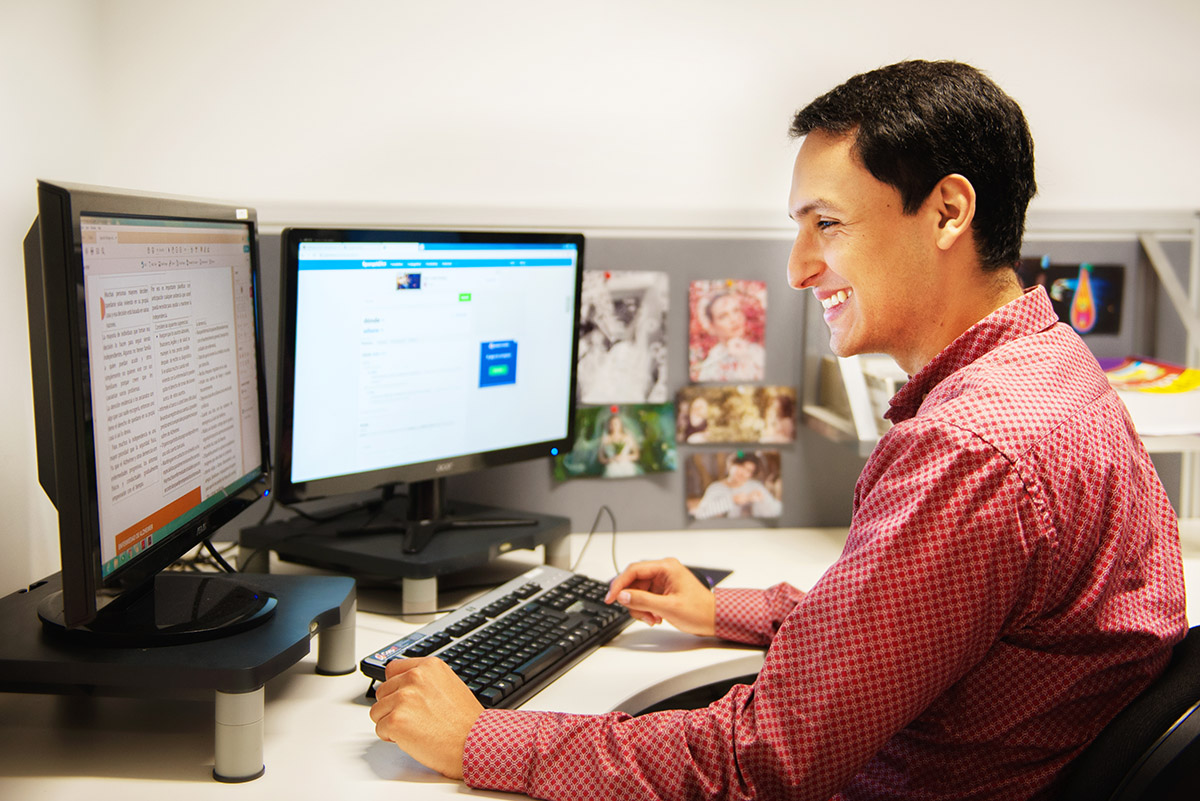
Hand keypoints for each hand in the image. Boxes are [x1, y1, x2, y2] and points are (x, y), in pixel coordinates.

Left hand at [369, 657, 483, 778]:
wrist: (474, 743)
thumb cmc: (466, 722)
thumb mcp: (449, 685)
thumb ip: (426, 681)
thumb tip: (405, 685)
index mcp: (428, 666)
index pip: (392, 670)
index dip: (396, 687)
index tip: (402, 697)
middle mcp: (414, 677)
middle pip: (382, 691)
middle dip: (393, 707)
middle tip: (415, 719)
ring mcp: (403, 698)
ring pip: (377, 711)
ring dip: (391, 722)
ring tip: (415, 728)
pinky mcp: (396, 720)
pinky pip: (380, 729)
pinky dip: (391, 738)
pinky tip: (412, 738)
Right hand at [605, 557, 715, 635]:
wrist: (714, 620)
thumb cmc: (700, 611)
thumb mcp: (668, 607)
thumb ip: (643, 600)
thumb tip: (622, 595)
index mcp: (666, 567)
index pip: (634, 570)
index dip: (619, 584)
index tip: (610, 598)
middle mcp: (663, 571)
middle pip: (634, 582)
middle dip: (634, 601)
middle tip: (640, 614)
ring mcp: (662, 581)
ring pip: (637, 592)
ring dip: (640, 608)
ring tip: (652, 618)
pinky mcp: (662, 591)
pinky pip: (644, 598)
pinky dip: (646, 610)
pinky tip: (655, 618)